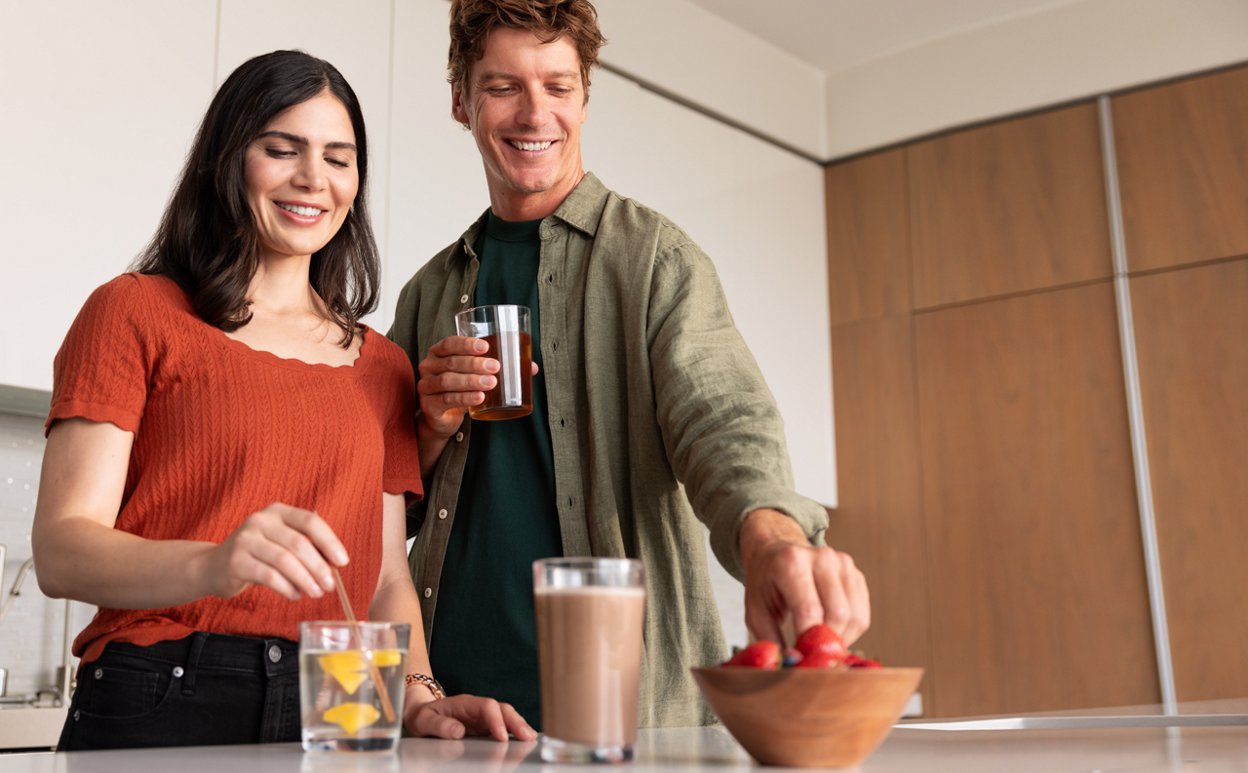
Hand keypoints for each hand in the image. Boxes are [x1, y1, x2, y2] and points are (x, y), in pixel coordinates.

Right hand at [195, 503, 346, 601]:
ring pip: (284, 560)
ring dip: (305, 579)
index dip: (330, 541)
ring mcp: (245, 539)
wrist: (213, 566)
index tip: (343, 562)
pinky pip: (268, 576)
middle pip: (299, 543)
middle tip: (330, 585)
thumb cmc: (258, 555)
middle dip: (319, 567)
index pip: (310, 521)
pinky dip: (286, 588)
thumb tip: (334, 566)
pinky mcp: (235, 561)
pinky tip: (295, 596)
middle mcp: (261, 521)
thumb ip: (305, 548)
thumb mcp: (280, 542)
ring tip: (316, 593)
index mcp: (278, 511)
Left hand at [404, 693, 536, 741]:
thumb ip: (439, 725)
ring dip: (519, 726)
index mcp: (465, 703)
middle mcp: (478, 708)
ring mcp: (483, 718)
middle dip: (516, 722)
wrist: (421, 715)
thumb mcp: (424, 721)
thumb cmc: (423, 717)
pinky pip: (503, 727)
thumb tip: (457, 731)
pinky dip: (515, 732)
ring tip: (530, 739)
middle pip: (503, 709)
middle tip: (527, 736)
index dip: (496, 720)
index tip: (501, 736)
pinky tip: (523, 741)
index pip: (487, 707)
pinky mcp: (485, 727)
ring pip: (507, 717)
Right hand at [416, 336, 538, 436]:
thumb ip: (500, 367)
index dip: (466, 344)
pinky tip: (479, 398)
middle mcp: (429, 367)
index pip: (449, 343)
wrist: (444, 417)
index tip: (486, 346)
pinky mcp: (429, 405)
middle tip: (495, 367)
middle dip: (474, 363)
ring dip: (471, 381)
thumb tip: (531, 367)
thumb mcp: (476, 374)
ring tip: (491, 383)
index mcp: (439, 353)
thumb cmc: (462, 388)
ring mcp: (426, 386)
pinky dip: (464, 398)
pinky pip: (447, 400)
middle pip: (451, 362)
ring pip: (448, 380)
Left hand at [739, 509, 869, 646]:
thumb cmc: (765, 584)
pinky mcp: (856, 574)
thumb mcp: (756, 611)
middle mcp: (822, 557)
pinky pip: (862, 614)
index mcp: (792, 562)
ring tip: (820, 645)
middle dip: (826, 643)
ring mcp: (843, 564)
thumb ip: (770, 639)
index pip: (810, 611)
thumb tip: (793, 664)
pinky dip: (850, 632)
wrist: (777, 553)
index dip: (808, 642)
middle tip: (811, 656)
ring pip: (855, 617)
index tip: (800, 659)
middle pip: (838, 614)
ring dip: (840, 640)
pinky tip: (830, 632)